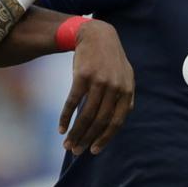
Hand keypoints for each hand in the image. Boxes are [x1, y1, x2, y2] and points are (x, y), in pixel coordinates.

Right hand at [59, 19, 134, 154]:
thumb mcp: (124, 76)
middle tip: (76, 151)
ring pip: (86, 114)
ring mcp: (99, 81)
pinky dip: (66, 117)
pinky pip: (73, 101)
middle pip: (100, 121)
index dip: (105, 138)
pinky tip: (61, 128)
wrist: (96, 35)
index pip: (116, 122)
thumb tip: (116, 124)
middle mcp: (114, 87)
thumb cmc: (110, 60)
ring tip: (67, 144)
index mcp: (126, 91)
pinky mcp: (82, 76)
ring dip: (75, 132)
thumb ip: (124, 98)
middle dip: (87, 139)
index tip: (94, 151)